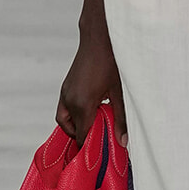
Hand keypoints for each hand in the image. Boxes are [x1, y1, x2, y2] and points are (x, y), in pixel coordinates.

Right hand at [57, 26, 126, 145]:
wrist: (99, 37)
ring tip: (97, 122)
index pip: (81, 135)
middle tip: (99, 138)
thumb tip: (123, 142)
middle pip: (70, 129)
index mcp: (82, 104)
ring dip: (77, 124)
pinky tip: (93, 107)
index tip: (101, 151)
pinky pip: (65, 107)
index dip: (90, 145)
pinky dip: (75, 113)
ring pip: (65, 118)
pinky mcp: (65, 85)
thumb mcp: (120, 93)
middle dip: (82, 136)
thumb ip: (121, 119)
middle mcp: (69, 100)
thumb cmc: (111, 62)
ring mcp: (65, 92)